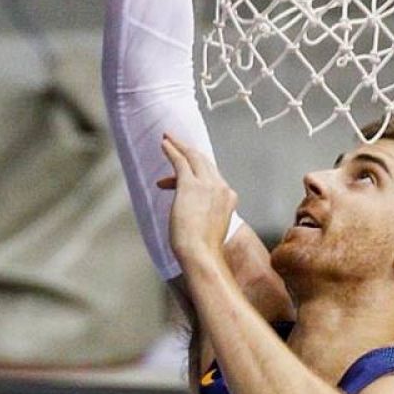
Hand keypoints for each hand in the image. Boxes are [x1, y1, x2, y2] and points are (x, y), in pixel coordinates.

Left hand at [157, 133, 237, 265]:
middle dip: (190, 150)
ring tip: (168, 139)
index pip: (213, 177)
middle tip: (178, 141)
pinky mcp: (190, 185)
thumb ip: (205, 213)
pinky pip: (180, 161)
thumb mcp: (210, 226)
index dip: (197, 171)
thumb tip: (189, 209)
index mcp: (229, 198)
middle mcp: (221, 187)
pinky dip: (172, 150)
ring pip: (193, 157)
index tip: (185, 169)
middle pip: (205, 162)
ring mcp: (207, 185)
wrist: (202, 254)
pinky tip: (164, 144)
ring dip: (179, 146)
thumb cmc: (203, 249)